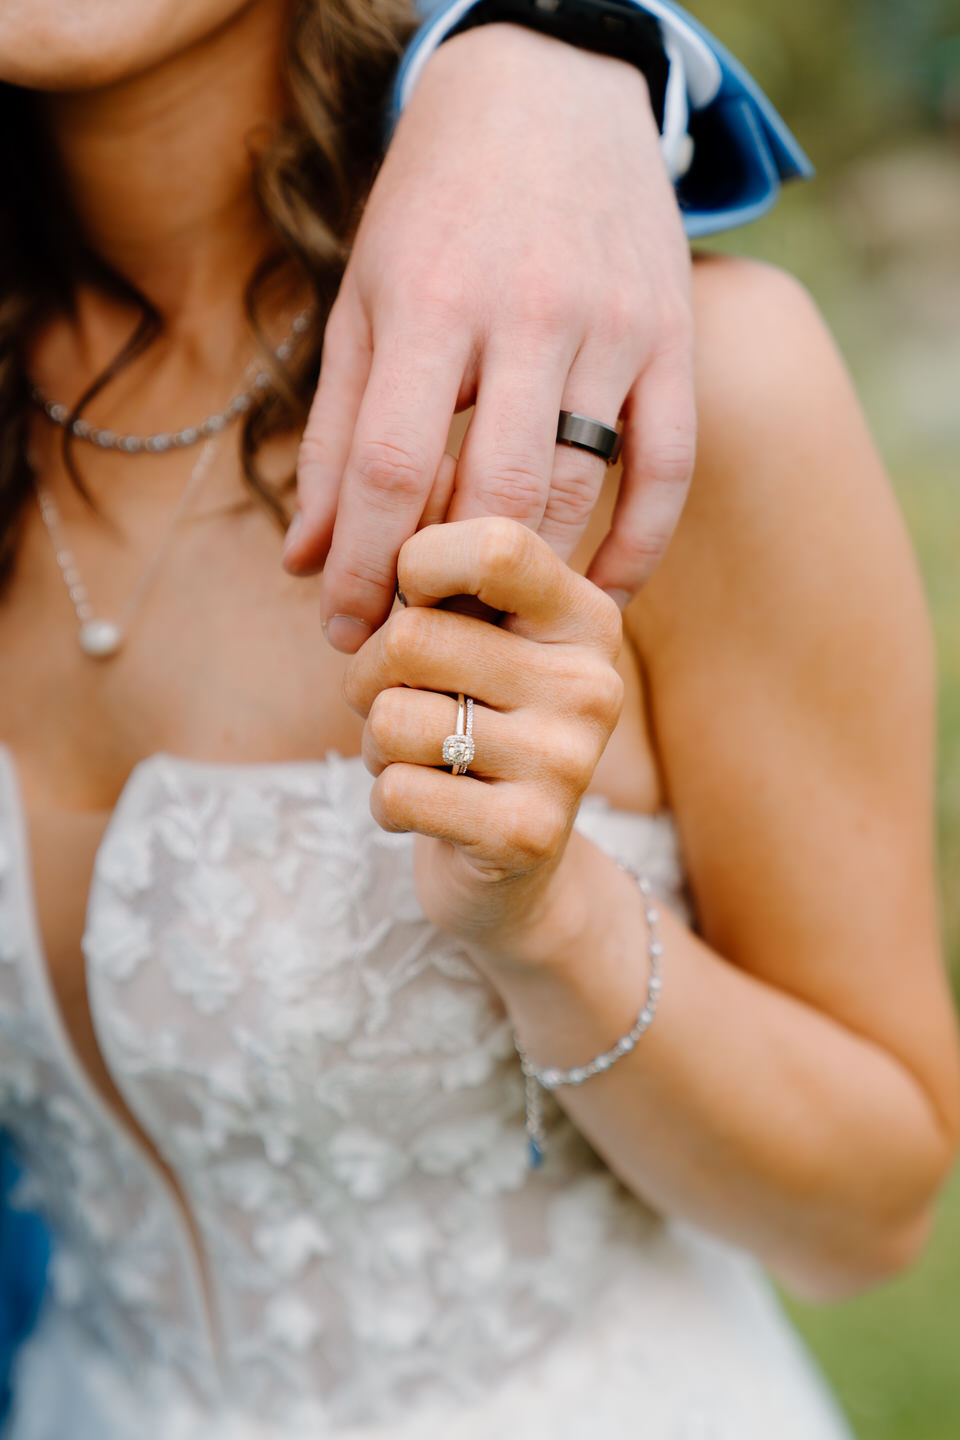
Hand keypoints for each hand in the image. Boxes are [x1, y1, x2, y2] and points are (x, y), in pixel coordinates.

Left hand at [285, 23, 695, 649]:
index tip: (343, 633)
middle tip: (419, 645)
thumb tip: (304, 562)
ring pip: (578, 488)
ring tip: (487, 631)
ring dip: (532, 580)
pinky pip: (668, 472)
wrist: (548, 94)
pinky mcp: (674, 339)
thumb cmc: (436, 212)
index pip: (388, 465)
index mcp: (430, 299)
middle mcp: (527, 311)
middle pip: (490, 492)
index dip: (361, 566)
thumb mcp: (362, 304)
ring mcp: (613, 325)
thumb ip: (331, 435)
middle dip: (447, 588)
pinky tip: (595, 597)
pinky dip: (636, 549)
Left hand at [343, 518, 623, 955]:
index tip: (410, 603)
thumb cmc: (474, 725)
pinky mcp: (528, 833)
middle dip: (369, 675)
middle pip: (413, 636)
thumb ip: (441, 578)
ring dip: (376, 746)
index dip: (417, 564)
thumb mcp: (476, 639)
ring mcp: (566, 761)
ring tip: (416, 760)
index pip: (495, 545)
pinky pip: (396, 792)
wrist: (518, 866)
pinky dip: (386, 804)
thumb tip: (387, 534)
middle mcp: (590, 683)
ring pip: (394, 720)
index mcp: (585, 617)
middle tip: (393, 701)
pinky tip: (428, 810)